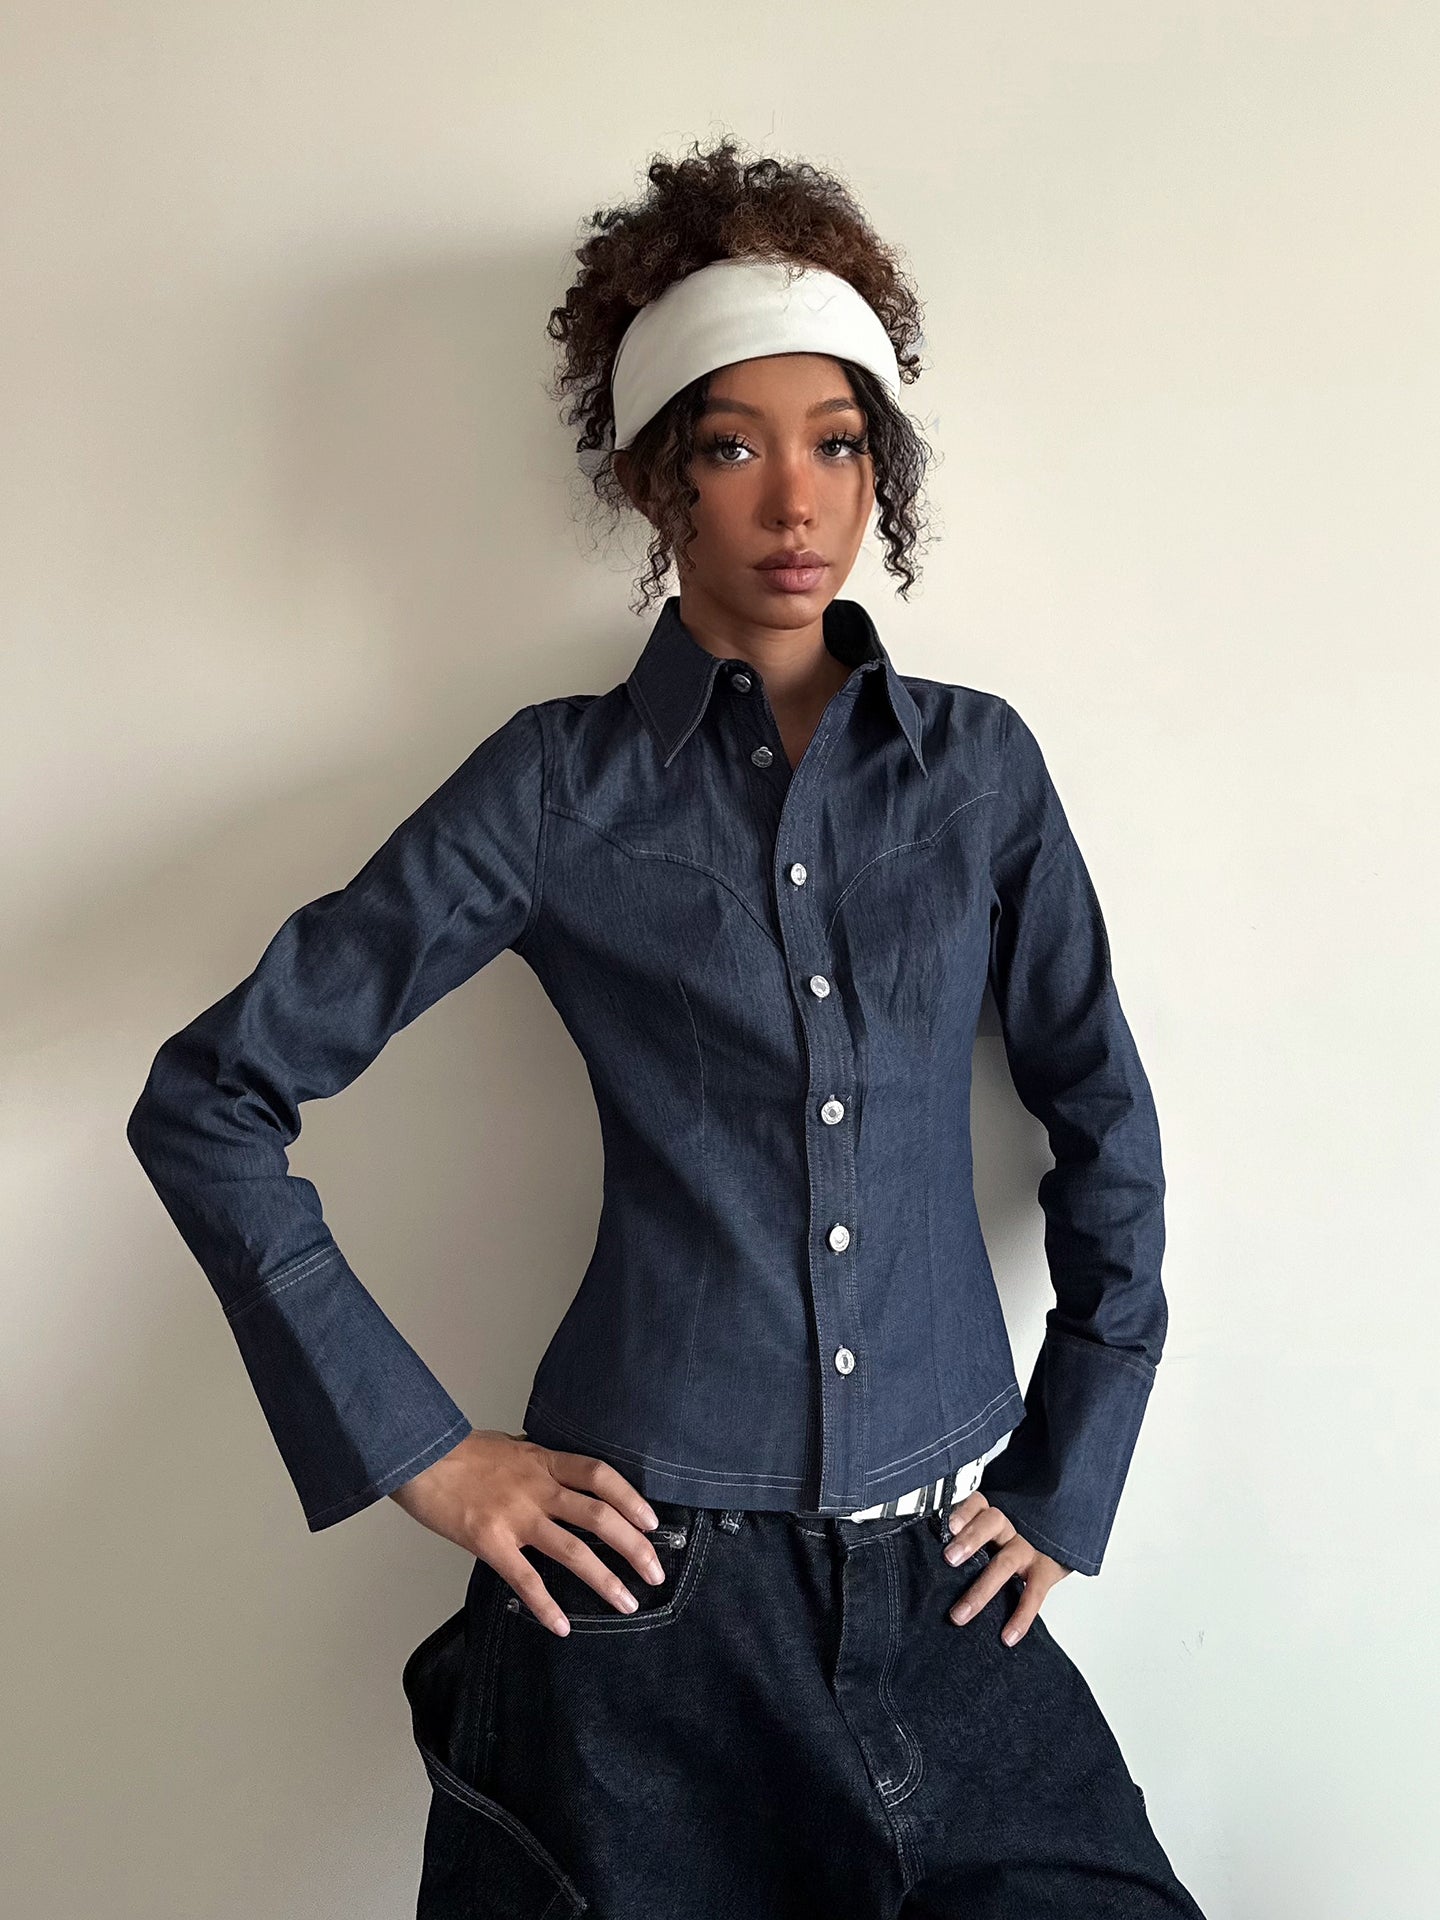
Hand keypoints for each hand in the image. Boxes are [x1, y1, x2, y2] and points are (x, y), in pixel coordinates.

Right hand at [388, 1428, 664, 1636]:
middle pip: (599, 1516)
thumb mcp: (510, 1446)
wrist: (417, 1454)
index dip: (631, 1499)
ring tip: (628, 1603)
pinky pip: (525, 1579)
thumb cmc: (460, 1451)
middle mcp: (537, 1488)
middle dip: (633, 1547)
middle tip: (656, 1572)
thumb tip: (560, 1474)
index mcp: (543, 1461)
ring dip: (605, 1580)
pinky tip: (563, 1626)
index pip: (601, 1476)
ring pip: (572, 1551)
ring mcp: (515, 1515)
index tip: (653, 1522)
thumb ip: (538, 1463)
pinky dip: (546, 1605)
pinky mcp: (490, 1541)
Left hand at [942, 1491, 1071, 1646]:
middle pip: (991, 1524)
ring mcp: (1027, 1549)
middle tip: (950, 1558)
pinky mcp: (1045, 1572)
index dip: (963, 1512)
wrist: (1052, 1544)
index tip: (949, 1526)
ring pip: (1005, 1563)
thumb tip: (923, 1557)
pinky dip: (1021, 1617)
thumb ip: (961, 1541)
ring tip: (961, 1614)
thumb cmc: (1005, 1542)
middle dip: (970, 1541)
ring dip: (982, 1590)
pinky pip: (1033, 1595)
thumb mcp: (985, 1534)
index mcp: (990, 1515)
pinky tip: (1008, 1635)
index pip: (977, 1504)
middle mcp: (1009, 1528)